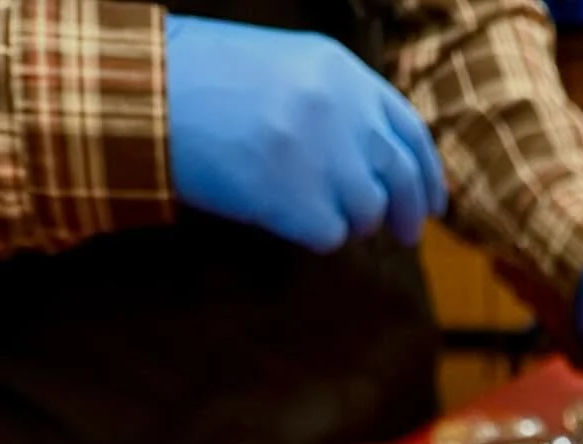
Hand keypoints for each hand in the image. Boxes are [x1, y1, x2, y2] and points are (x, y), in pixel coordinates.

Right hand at [164, 18, 447, 252]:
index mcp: (342, 73)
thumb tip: (384, 166)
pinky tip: (279, 210)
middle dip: (409, 213)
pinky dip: (312, 233)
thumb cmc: (206, 84)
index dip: (427, 174)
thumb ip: (340, 107)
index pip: (409, 131)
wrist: (148, 96)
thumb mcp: (285, 69)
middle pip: (401, 177)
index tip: (434, 204)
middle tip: (406, 236)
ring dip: (348, 220)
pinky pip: (332, 236)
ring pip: (369, 212)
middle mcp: (343, 111)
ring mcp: (324, 156)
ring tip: (304, 201)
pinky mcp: (302, 200)